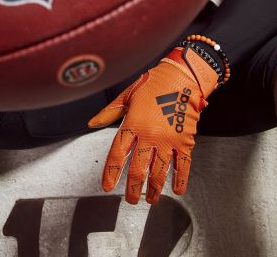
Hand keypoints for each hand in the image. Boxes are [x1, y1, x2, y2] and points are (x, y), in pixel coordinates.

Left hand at [87, 46, 220, 203]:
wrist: (183, 77)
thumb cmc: (154, 84)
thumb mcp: (127, 96)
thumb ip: (109, 113)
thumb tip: (91, 123)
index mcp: (133, 124)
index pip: (118, 154)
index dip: (111, 173)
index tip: (107, 187)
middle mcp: (149, 136)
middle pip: (137, 169)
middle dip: (132, 188)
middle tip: (130, 199)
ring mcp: (168, 141)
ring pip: (159, 173)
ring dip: (154, 190)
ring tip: (150, 200)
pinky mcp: (185, 141)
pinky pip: (183, 166)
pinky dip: (180, 180)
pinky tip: (177, 191)